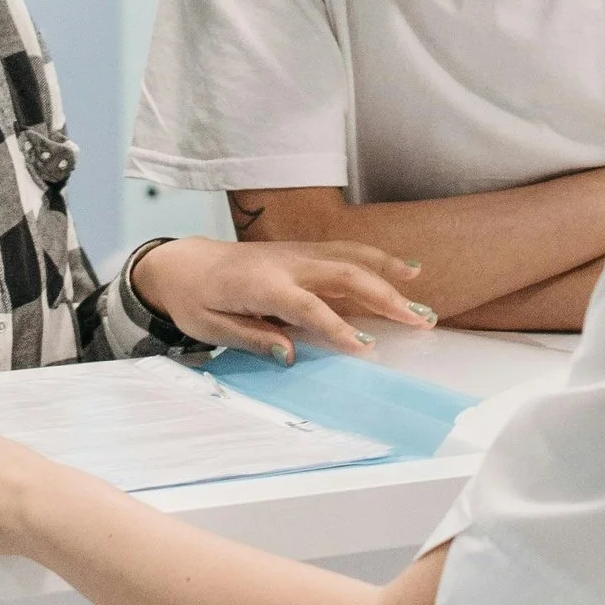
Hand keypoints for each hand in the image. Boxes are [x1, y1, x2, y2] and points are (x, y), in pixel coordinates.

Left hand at [130, 237, 435, 363]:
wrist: (183, 263)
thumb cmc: (195, 300)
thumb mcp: (211, 328)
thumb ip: (253, 338)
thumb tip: (290, 354)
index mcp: (261, 285)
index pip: (308, 307)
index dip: (338, 328)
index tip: (366, 348)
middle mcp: (285, 263)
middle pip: (343, 275)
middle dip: (384, 297)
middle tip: (417, 320)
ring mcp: (297, 253)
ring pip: (352, 257)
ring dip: (389, 274)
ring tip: (421, 293)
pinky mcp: (303, 251)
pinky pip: (347, 252)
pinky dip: (378, 259)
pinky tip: (405, 270)